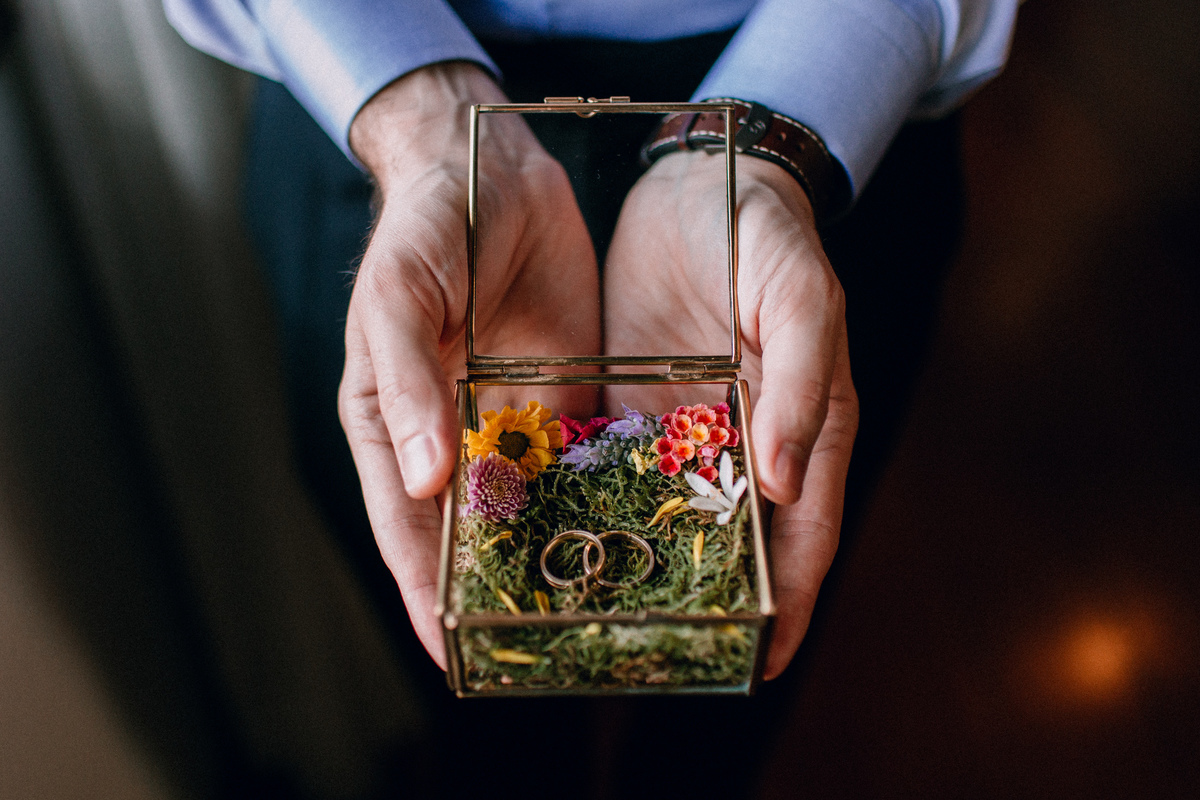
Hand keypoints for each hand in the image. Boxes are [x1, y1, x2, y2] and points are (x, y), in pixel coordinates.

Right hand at [339, 63, 599, 666]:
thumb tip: (425, 482)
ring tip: (589, 617)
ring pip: (529, 508)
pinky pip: (579, 462)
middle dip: (492, 591)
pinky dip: (594, 500)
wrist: (493, 167)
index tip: (449, 651)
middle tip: (528, 655)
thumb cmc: (425, 226)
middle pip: (468, 531)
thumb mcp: (402, 296)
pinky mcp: (562, 398)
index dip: (423, 588)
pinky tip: (628, 536)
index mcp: (393, 420)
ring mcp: (510, 420)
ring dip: (551, 556)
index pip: (403, 522)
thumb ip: (406, 384)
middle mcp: (452, 434)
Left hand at [603, 150, 857, 678]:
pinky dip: (596, 510)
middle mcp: (745, 443)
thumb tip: (791, 486)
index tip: (764, 663)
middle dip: (712, 604)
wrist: (696, 177)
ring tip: (605, 624)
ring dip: (647, 568)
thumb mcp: (799, 298)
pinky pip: (615, 471)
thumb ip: (804, 384)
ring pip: (669, 518)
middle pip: (735, 543)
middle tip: (675, 664)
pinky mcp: (633, 406)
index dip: (792, 601)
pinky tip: (561, 543)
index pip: (806, 534)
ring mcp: (686, 429)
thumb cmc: (766, 234)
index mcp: (805, 427)